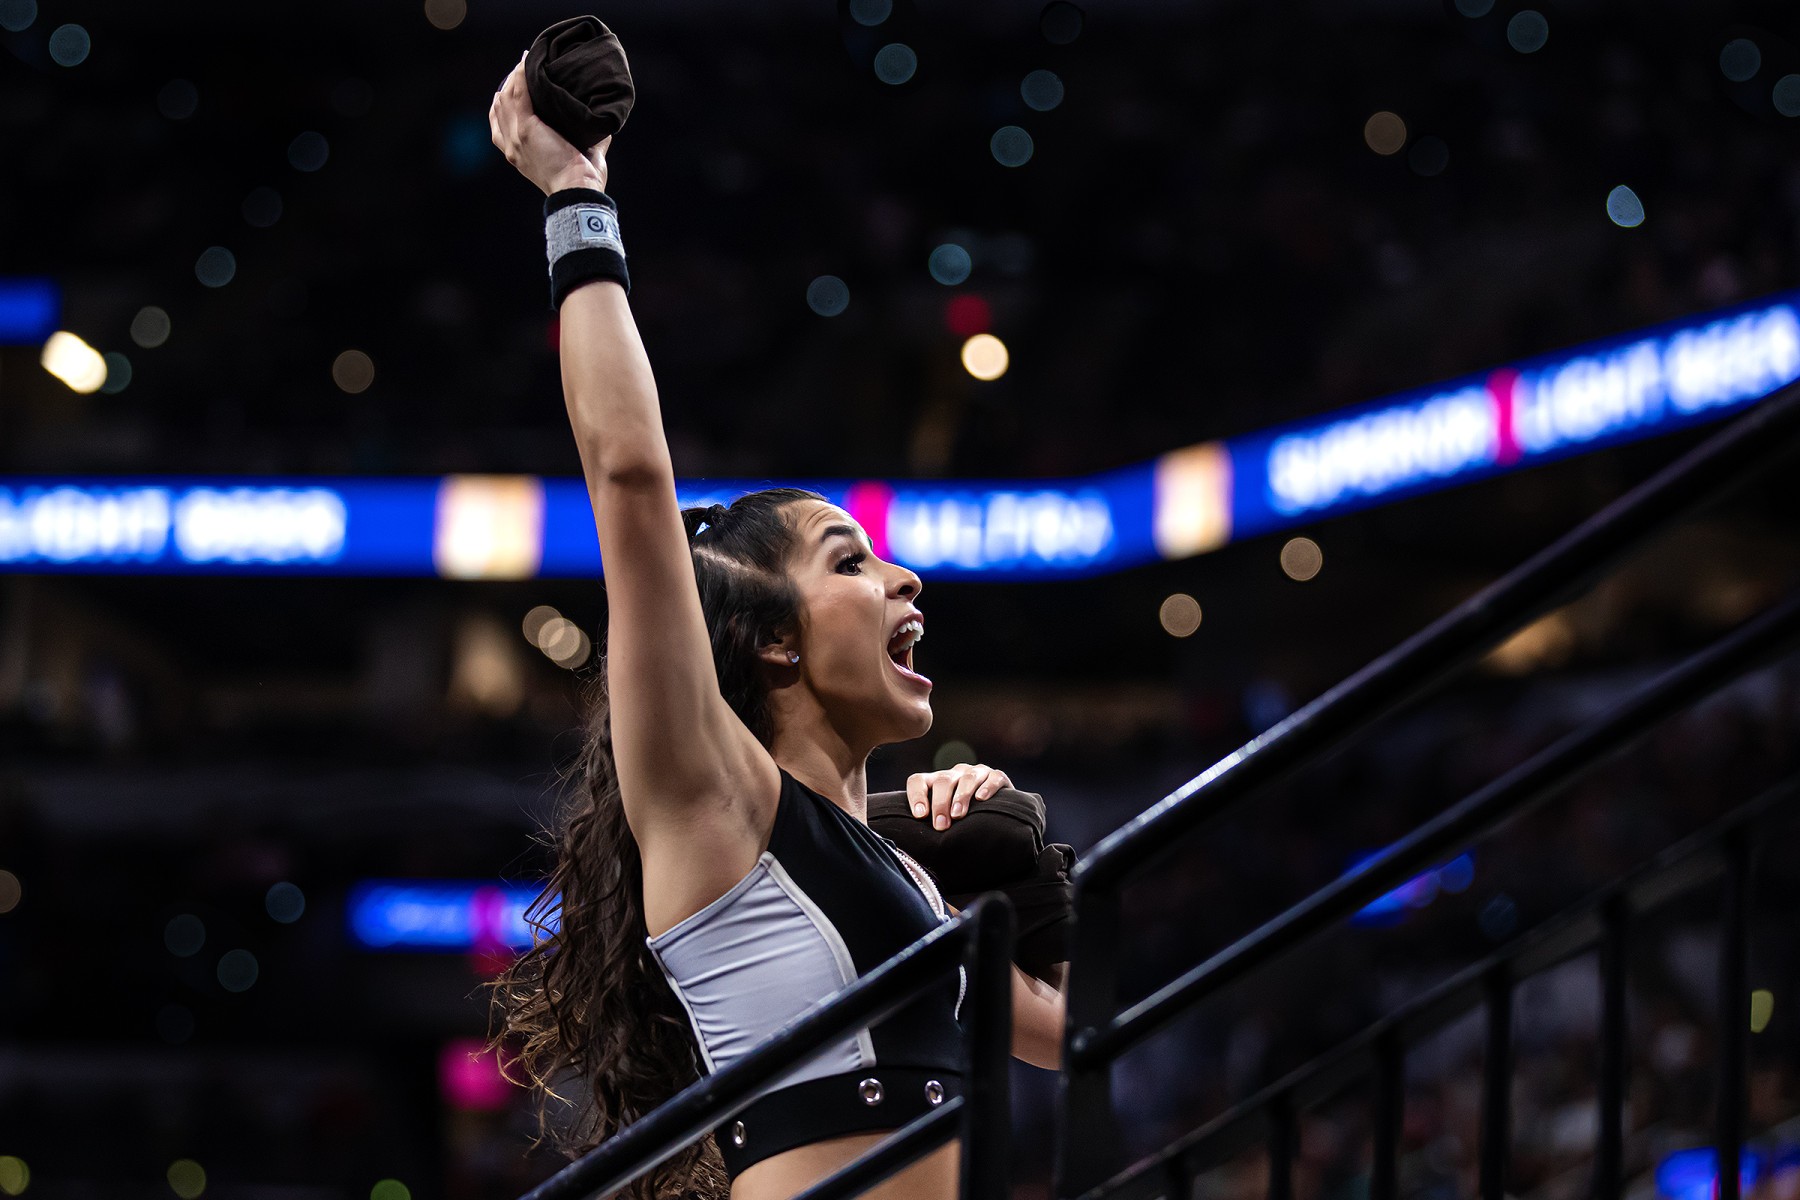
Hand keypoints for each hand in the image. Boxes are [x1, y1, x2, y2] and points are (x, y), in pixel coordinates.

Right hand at [488, 54, 610, 194]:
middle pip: (500, 107)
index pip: (499, 124)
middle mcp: (510, 147)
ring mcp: (515, 138)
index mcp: (517, 155)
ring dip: (514, 76)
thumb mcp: (575, 158)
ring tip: (526, 61)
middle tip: (523, 69)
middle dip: (508, 85)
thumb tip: (599, 129)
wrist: (579, 190)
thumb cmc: (582, 182)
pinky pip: (519, 95)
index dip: (504, 103)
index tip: (515, 87)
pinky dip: (521, 76)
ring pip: (506, 98)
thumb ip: (582, 142)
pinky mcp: (526, 130)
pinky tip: (527, 62)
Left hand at [904, 763, 1013, 830]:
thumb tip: (919, 842)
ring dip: (961, 796)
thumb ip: (932, 823)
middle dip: (940, 803)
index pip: (919, 781)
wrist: (997, 811)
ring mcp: (977, 773)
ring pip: (967, 778)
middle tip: (941, 825)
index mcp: (937, 782)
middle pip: (943, 781)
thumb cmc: (963, 819)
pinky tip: (982, 798)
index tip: (920, 816)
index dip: (916, 796)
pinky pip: (994, 777)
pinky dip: (988, 787)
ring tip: (958, 815)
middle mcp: (956, 774)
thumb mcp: (944, 818)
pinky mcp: (998, 777)